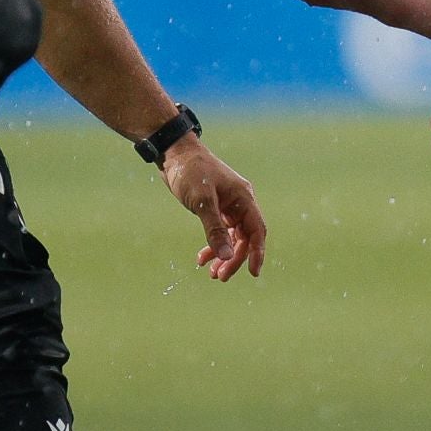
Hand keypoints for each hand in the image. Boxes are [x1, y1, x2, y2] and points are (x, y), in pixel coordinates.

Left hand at [160, 135, 266, 280]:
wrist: (173, 153)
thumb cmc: (189, 172)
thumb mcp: (202, 202)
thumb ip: (215, 230)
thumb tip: (227, 257)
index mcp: (243, 198)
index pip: (257, 230)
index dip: (257, 252)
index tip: (253, 273)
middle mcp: (239, 202)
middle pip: (244, 237)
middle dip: (234, 258)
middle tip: (220, 276)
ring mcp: (228, 205)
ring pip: (232, 237)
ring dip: (223, 255)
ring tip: (211, 273)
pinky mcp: (215, 207)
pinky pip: (220, 231)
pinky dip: (213, 245)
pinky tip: (202, 258)